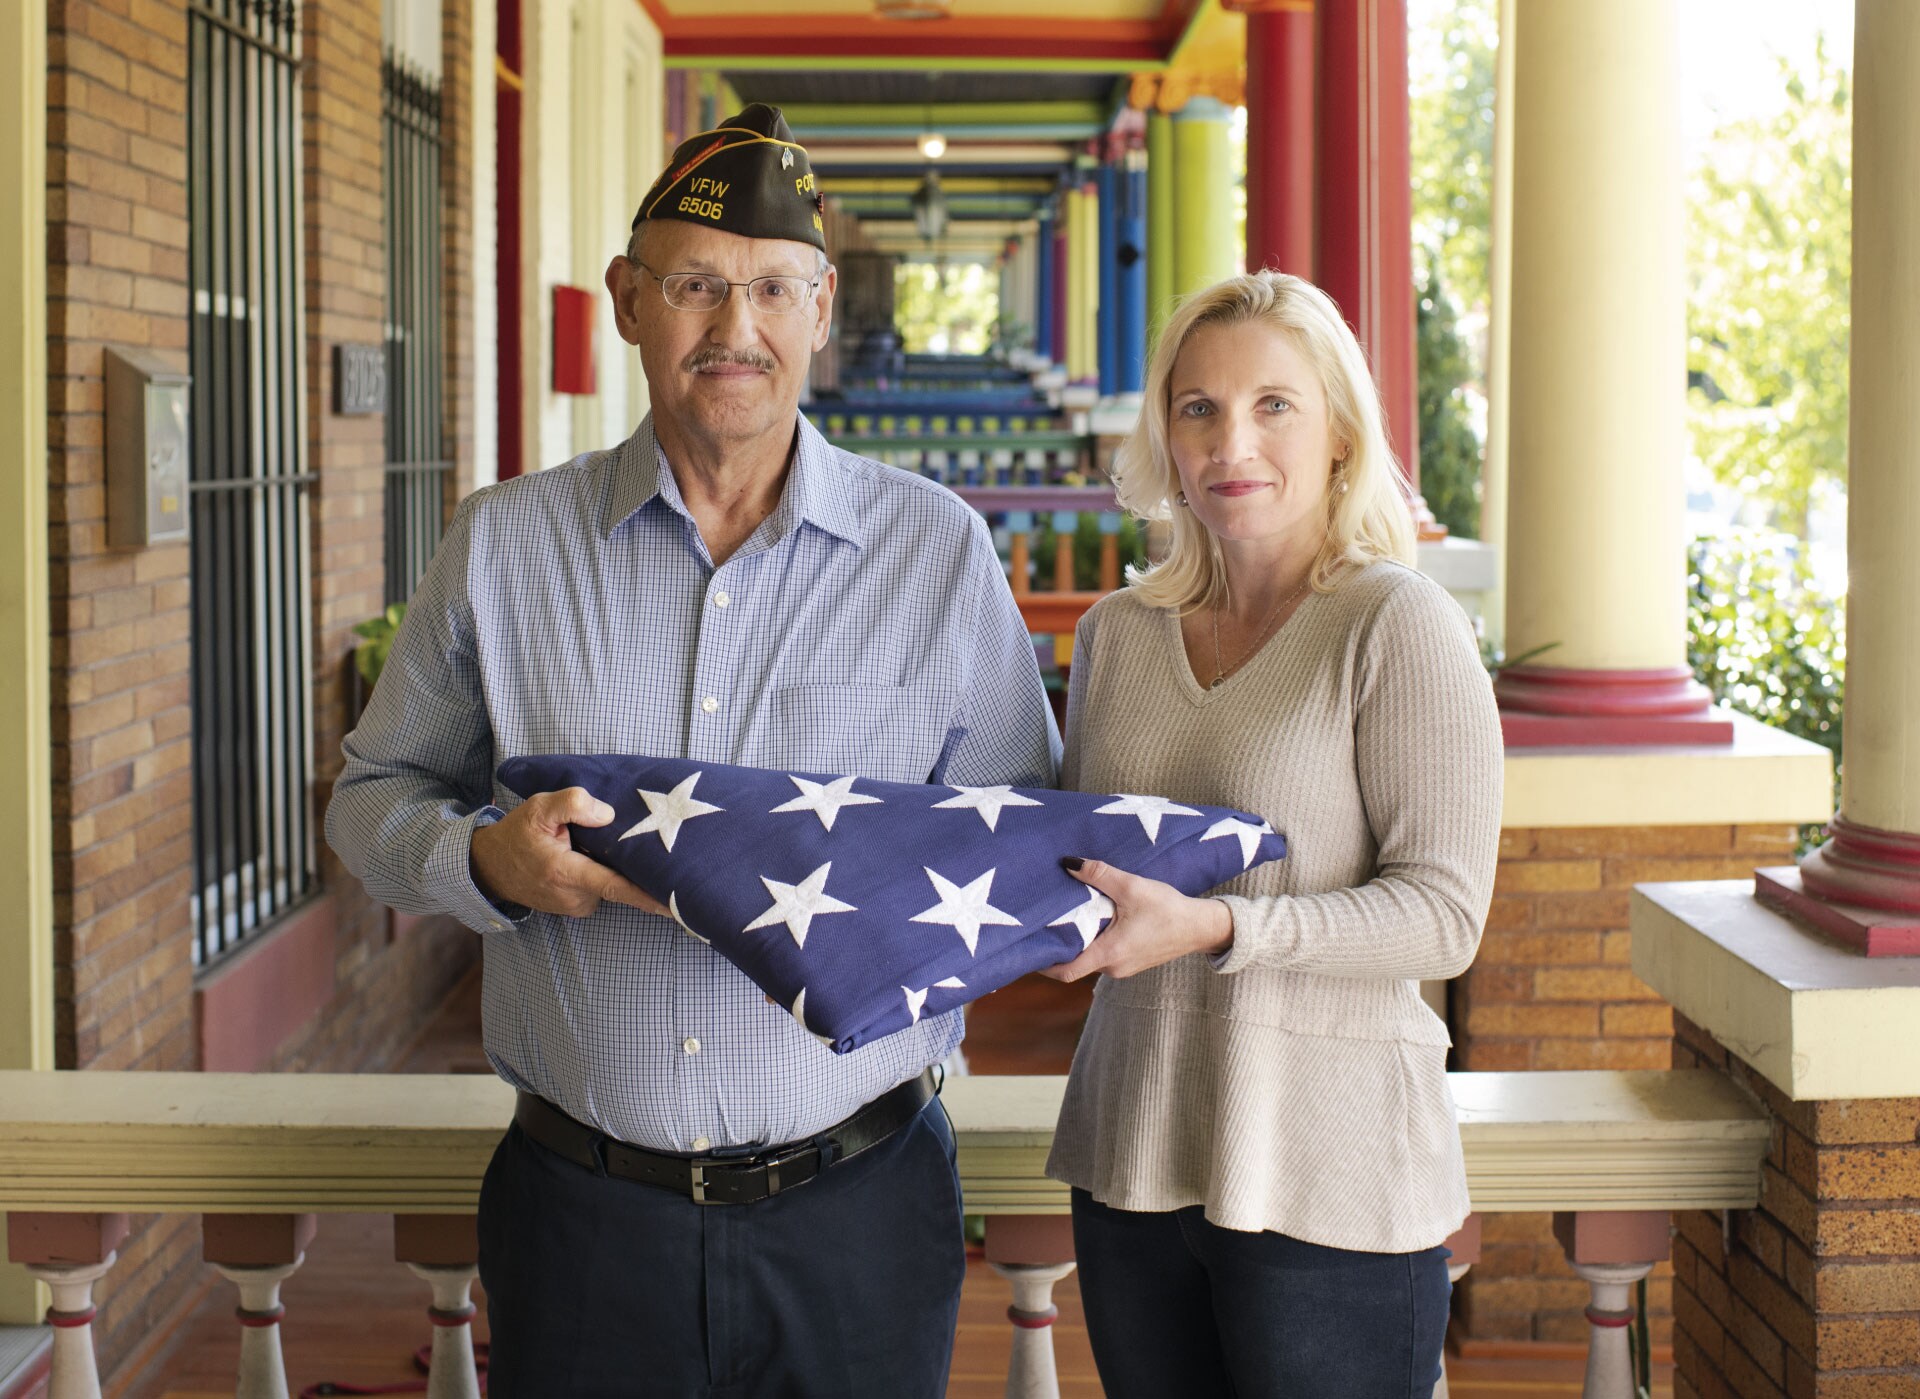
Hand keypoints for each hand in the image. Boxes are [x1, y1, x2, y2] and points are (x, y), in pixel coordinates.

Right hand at [469, 787, 667, 919]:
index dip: (649, 896)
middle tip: (657, 846)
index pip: (617, 887)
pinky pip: (602, 888)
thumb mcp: (539, 808)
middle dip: (639, 867)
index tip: (678, 904)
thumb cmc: (517, 835)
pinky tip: (599, 856)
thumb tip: (608, 814)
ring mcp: (577, 905)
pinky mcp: (578, 906)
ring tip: (612, 845)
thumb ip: (573, 804)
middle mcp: (575, 897)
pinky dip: (606, 873)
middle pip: (621, 882)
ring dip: (618, 867)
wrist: (490, 866)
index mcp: (567, 874)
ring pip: (612, 884)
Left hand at [1040, 857, 1233, 982]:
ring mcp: (1123, 967)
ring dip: (1077, 941)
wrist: (1201, 926)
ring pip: (1089, 958)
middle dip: (1058, 945)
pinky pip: (1104, 954)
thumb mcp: (1132, 887)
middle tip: (1040, 925)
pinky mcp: (1131, 961)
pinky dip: (1093, 941)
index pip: (1065, 971)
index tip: (1027, 948)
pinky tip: (1090, 920)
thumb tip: (1068, 863)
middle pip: (1074, 963)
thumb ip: (1098, 874)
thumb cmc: (1169, 910)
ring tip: (1062, 918)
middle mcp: (1113, 967)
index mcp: (1110, 954)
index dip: (1042, 964)